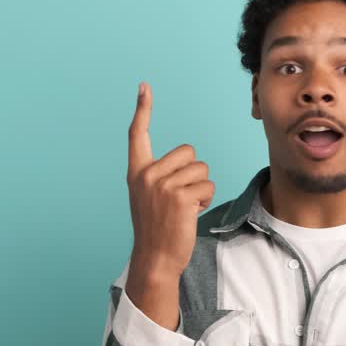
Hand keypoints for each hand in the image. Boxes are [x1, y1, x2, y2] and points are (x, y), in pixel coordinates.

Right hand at [126, 82, 214, 279]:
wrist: (155, 258)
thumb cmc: (157, 229)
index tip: (144, 87)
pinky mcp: (180, 196)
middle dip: (194, 172)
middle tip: (182, 197)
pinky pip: (207, 184)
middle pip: (188, 152)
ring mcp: (163, 185)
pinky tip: (192, 213)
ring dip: (202, 188)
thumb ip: (160, 177)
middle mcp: (147, 175)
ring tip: (187, 207)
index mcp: (137, 172)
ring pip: (201, 169)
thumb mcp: (149, 197)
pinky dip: (206, 198)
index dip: (142, 109)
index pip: (138, 134)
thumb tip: (187, 162)